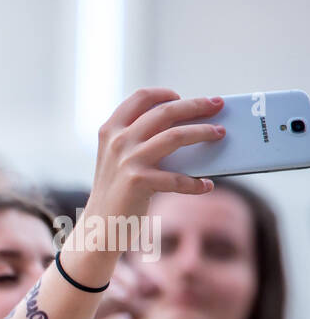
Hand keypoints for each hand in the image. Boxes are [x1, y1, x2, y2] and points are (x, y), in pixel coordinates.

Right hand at [84, 89, 222, 244]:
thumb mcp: (118, 158)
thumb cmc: (116, 190)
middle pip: (165, 111)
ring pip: (176, 136)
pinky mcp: (138, 181)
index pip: (140, 97)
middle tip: (217, 104)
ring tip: (219, 133)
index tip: (182, 97)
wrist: (99, 226)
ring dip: (203, 132)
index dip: (164, 93)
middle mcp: (118, 141)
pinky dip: (195, 183)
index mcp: (111, 130)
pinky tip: (206, 185)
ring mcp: (127, 160)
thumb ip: (138, 139)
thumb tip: (186, 125)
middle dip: (196, 105)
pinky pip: (177, 178)